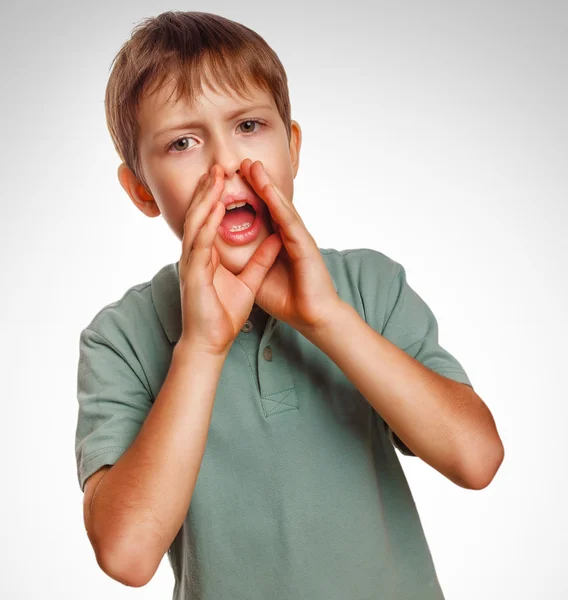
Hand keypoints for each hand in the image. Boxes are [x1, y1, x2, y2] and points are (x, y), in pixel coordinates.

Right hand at [178, 164, 282, 355]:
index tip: (227, 180)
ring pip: (196, 224)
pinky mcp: (192, 275)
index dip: (216, 199)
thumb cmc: (223, 316)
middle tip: (217, 168)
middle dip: (208, 192)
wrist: (211, 343)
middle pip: (199, 216)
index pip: (209, 222)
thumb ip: (261, 259)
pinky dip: (207, 225)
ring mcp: (191, 264)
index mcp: (206, 257)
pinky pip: (199, 245)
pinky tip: (215, 209)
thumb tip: (276, 238)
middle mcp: (195, 256)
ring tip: (215, 178)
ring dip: (205, 200)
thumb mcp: (249, 281)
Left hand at [239, 158, 341, 332]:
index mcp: (280, 243)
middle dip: (257, 182)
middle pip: (272, 204)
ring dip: (267, 184)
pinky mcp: (305, 245)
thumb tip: (224, 252)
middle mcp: (290, 236)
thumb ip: (247, 261)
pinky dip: (277, 203)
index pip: (263, 214)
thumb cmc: (289, 300)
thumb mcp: (259, 277)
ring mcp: (299, 238)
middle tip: (242, 162)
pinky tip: (267, 189)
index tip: (233, 181)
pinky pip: (288, 220)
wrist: (313, 317)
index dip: (249, 197)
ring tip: (253, 166)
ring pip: (281, 206)